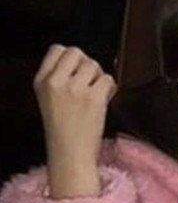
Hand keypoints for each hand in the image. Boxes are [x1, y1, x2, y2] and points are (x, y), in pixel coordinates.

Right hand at [33, 45, 116, 197]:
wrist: (70, 153)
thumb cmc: (63, 128)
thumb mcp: (49, 97)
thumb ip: (59, 77)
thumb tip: (82, 60)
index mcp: (41, 80)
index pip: (57, 49)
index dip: (71, 58)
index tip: (76, 73)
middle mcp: (56, 81)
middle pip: (77, 53)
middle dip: (87, 65)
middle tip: (89, 84)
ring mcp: (75, 89)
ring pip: (94, 65)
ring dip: (99, 77)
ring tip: (95, 95)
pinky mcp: (93, 98)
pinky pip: (108, 79)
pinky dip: (110, 88)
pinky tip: (104, 101)